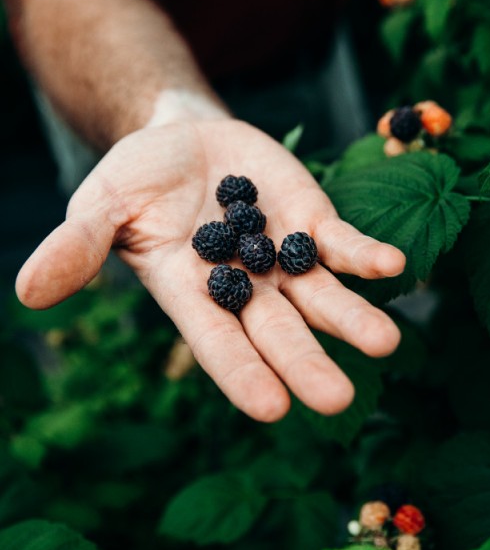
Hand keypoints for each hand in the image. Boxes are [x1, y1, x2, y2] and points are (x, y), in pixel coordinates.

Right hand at [16, 119, 405, 420]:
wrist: (187, 141)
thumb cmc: (139, 179)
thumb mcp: (102, 205)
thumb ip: (78, 246)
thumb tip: (27, 291)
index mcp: (193, 293)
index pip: (218, 343)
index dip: (242, 374)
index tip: (271, 408)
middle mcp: (245, 287)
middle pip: (279, 333)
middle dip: (307, 364)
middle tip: (337, 399)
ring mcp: (283, 257)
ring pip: (321, 298)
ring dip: (353, 319)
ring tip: (385, 343)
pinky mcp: (311, 222)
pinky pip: (341, 245)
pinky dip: (364, 255)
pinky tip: (392, 264)